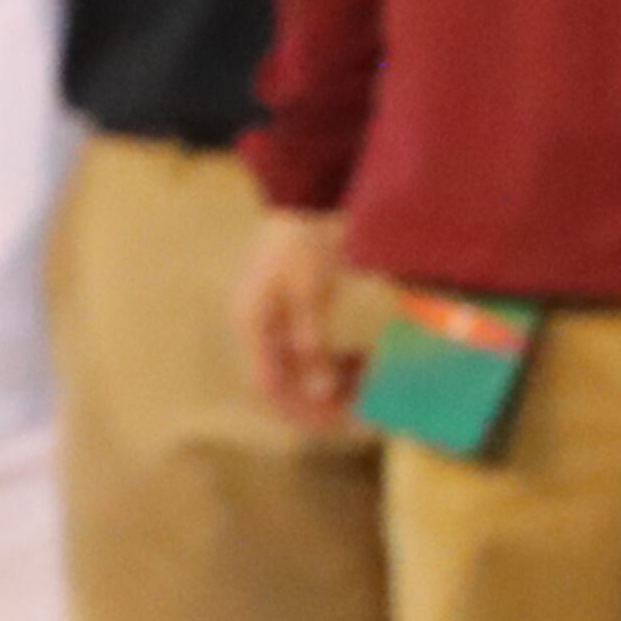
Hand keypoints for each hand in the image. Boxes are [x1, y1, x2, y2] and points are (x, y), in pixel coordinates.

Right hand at [239, 207, 361, 429]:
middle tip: (362, 411)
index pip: (270, 388)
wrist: (303, 200)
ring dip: (328, 387)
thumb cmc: (303, 242)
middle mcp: (256, 332)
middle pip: (283, 386)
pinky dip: (332, 366)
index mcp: (252, 327)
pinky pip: (306, 356)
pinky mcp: (287, 318)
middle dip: (320, 403)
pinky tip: (362, 366)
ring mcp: (270, 325)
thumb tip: (321, 390)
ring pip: (296, 374)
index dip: (303, 411)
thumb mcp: (310, 292)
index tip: (342, 419)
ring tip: (368, 389)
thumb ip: (312, 341)